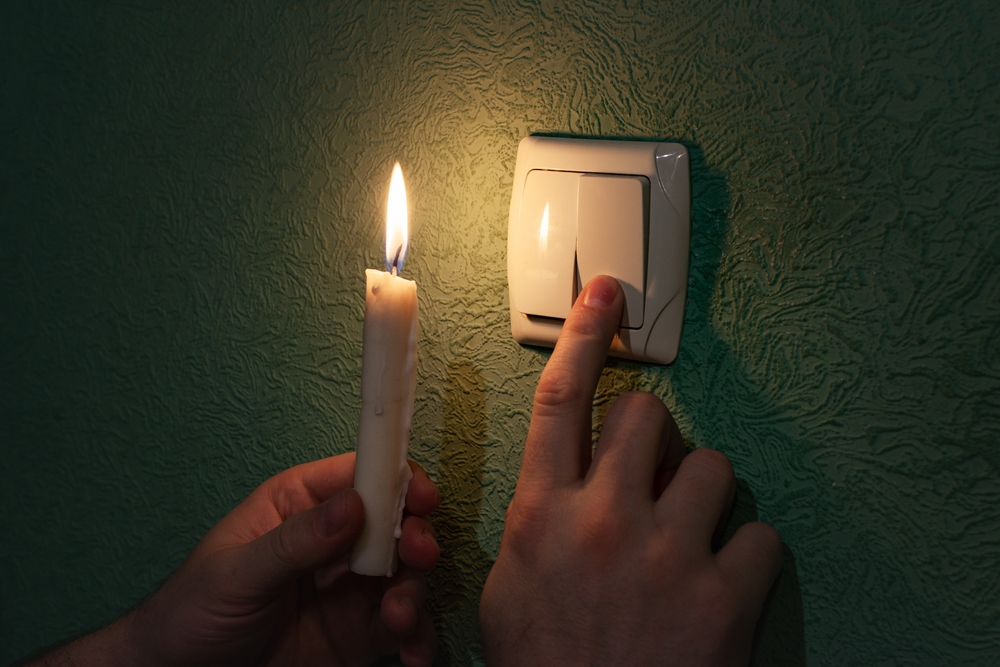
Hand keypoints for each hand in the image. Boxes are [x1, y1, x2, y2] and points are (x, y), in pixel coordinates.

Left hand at [122, 453, 439, 666]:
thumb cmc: (190, 613)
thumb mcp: (236, 574)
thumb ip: (294, 543)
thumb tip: (354, 505)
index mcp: (300, 505)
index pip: (358, 476)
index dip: (396, 479)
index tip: (421, 497)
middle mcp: (333, 540)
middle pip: (395, 523)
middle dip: (416, 538)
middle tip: (418, 558)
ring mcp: (350, 587)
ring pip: (406, 575)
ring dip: (415, 593)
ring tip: (400, 621)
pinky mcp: (359, 633)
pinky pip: (403, 628)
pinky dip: (417, 638)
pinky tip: (413, 656)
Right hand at [480, 276, 782, 666]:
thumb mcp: (508, 593)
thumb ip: (535, 526)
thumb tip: (564, 487)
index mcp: (540, 518)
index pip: (558, 402)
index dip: (581, 336)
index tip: (605, 292)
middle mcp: (602, 522)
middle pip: (643, 416)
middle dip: (650, 436)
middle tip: (649, 475)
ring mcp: (665, 555)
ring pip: (711, 465)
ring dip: (703, 494)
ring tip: (689, 536)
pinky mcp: (722, 594)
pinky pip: (760, 535)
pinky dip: (748, 554)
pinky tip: (725, 581)